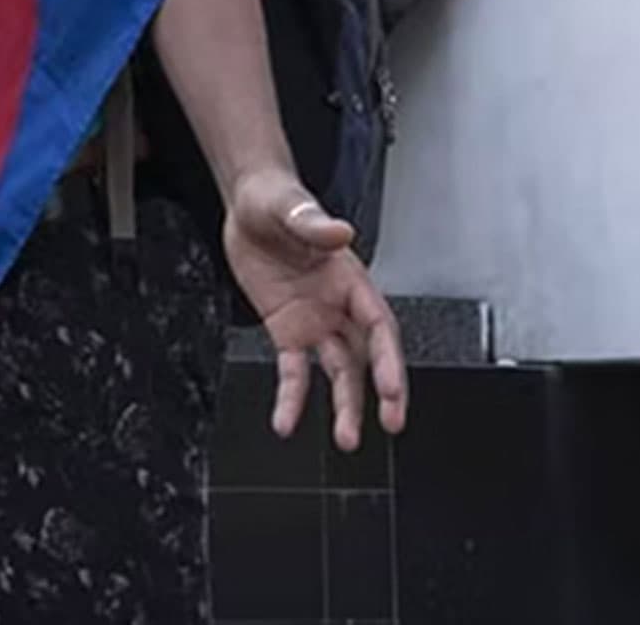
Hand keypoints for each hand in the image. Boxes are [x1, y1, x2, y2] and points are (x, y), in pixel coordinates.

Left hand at [222, 169, 407, 450]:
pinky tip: (286, 420)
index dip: (388, 357)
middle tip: (390, 422)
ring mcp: (315, 321)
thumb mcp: (291, 207)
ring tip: (346, 438)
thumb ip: (314, 224)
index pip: (378, 324)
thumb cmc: (277, 200)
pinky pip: (294, 370)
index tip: (391, 387)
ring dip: (344, 405)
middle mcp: (338, 305)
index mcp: (350, 277)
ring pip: (338, 370)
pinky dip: (292, 397)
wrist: (247, 206)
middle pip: (367, 355)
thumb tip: (339, 233)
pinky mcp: (287, 330)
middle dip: (382, 390)